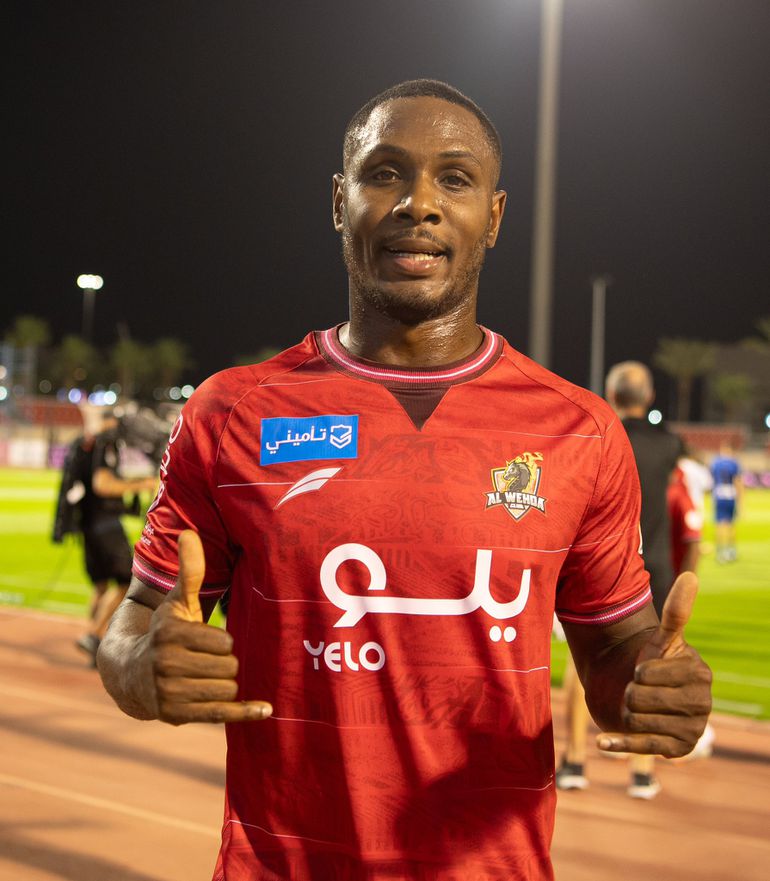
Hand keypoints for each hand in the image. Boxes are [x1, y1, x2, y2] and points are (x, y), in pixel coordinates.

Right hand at [145, 530, 272, 724]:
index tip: (210, 641)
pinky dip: (246, 713)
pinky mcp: (177, 716)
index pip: (224, 643)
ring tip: (208, 677)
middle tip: (209, 661)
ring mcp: (170, 694)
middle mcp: (166, 665)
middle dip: (226, 663)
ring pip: (227, 689)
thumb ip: (189, 571)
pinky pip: (221, 715)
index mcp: (169, 635)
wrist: (132, 673)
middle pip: (229, 667)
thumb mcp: (177, 602)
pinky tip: (266, 709)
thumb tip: (189, 533)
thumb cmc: (165, 631)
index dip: (223, 642)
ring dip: (226, 683)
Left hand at [597, 572, 711, 757]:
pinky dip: (619, 743)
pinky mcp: (676, 750)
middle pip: (642, 698)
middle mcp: (702, 704)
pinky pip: (642, 747)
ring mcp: (692, 729)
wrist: (642, 693)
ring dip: (626, 712)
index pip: (648, 673)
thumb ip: (676, 611)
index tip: (642, 670)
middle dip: (629, 692)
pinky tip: (602, 741)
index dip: (636, 670)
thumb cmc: (651, 662)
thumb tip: (691, 575)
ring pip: (638, 720)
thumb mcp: (662, 638)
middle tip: (635, 690)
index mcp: (699, 673)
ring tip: (635, 707)